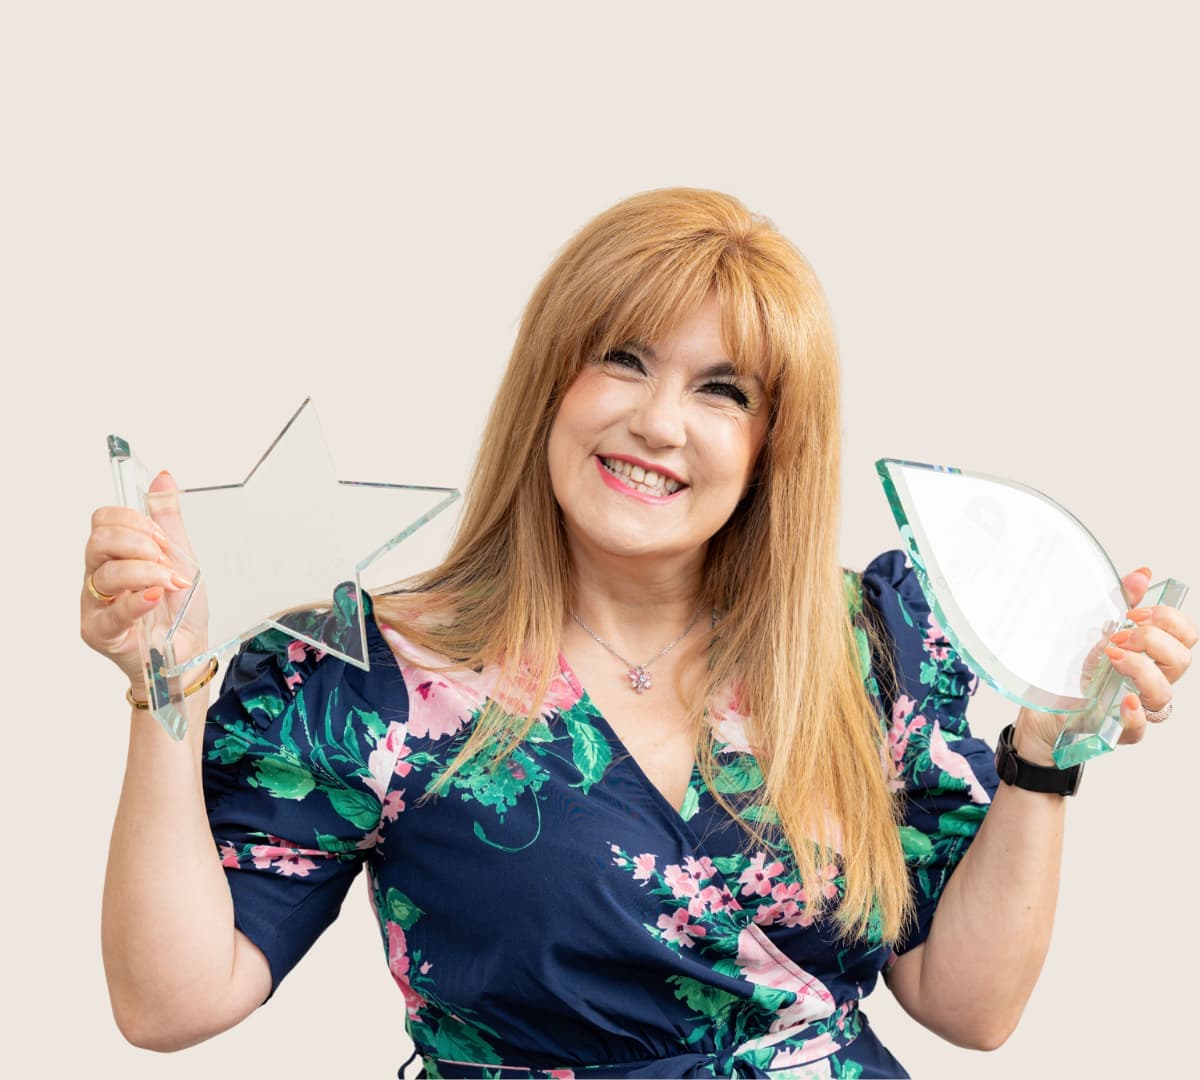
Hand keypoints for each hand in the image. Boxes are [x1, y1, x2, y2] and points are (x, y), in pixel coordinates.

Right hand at [80, 471, 210, 697]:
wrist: (187, 653)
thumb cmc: (179, 610)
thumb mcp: (183, 558)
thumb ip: (169, 520)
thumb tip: (163, 478)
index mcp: (116, 554)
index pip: (104, 520)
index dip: (133, 520)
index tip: (162, 536)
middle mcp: (99, 576)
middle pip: (99, 540)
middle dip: (139, 543)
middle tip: (165, 559)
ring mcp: (96, 604)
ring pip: (107, 573)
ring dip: (148, 573)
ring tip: (171, 584)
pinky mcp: (100, 632)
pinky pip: (112, 612)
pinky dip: (137, 601)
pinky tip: (154, 597)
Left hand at [1015, 567, 1196, 763]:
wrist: (1041, 709)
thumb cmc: (1070, 672)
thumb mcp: (1090, 631)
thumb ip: (1119, 602)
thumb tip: (1142, 574)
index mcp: (1148, 655)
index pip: (1185, 636)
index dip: (1169, 621)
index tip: (1135, 614)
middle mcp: (1149, 681)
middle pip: (1182, 660)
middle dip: (1153, 640)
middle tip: (1119, 637)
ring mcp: (1138, 706)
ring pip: (1165, 692)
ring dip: (1141, 669)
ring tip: (1111, 658)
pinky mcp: (1120, 729)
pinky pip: (1141, 727)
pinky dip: (1135, 713)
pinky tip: (1124, 700)